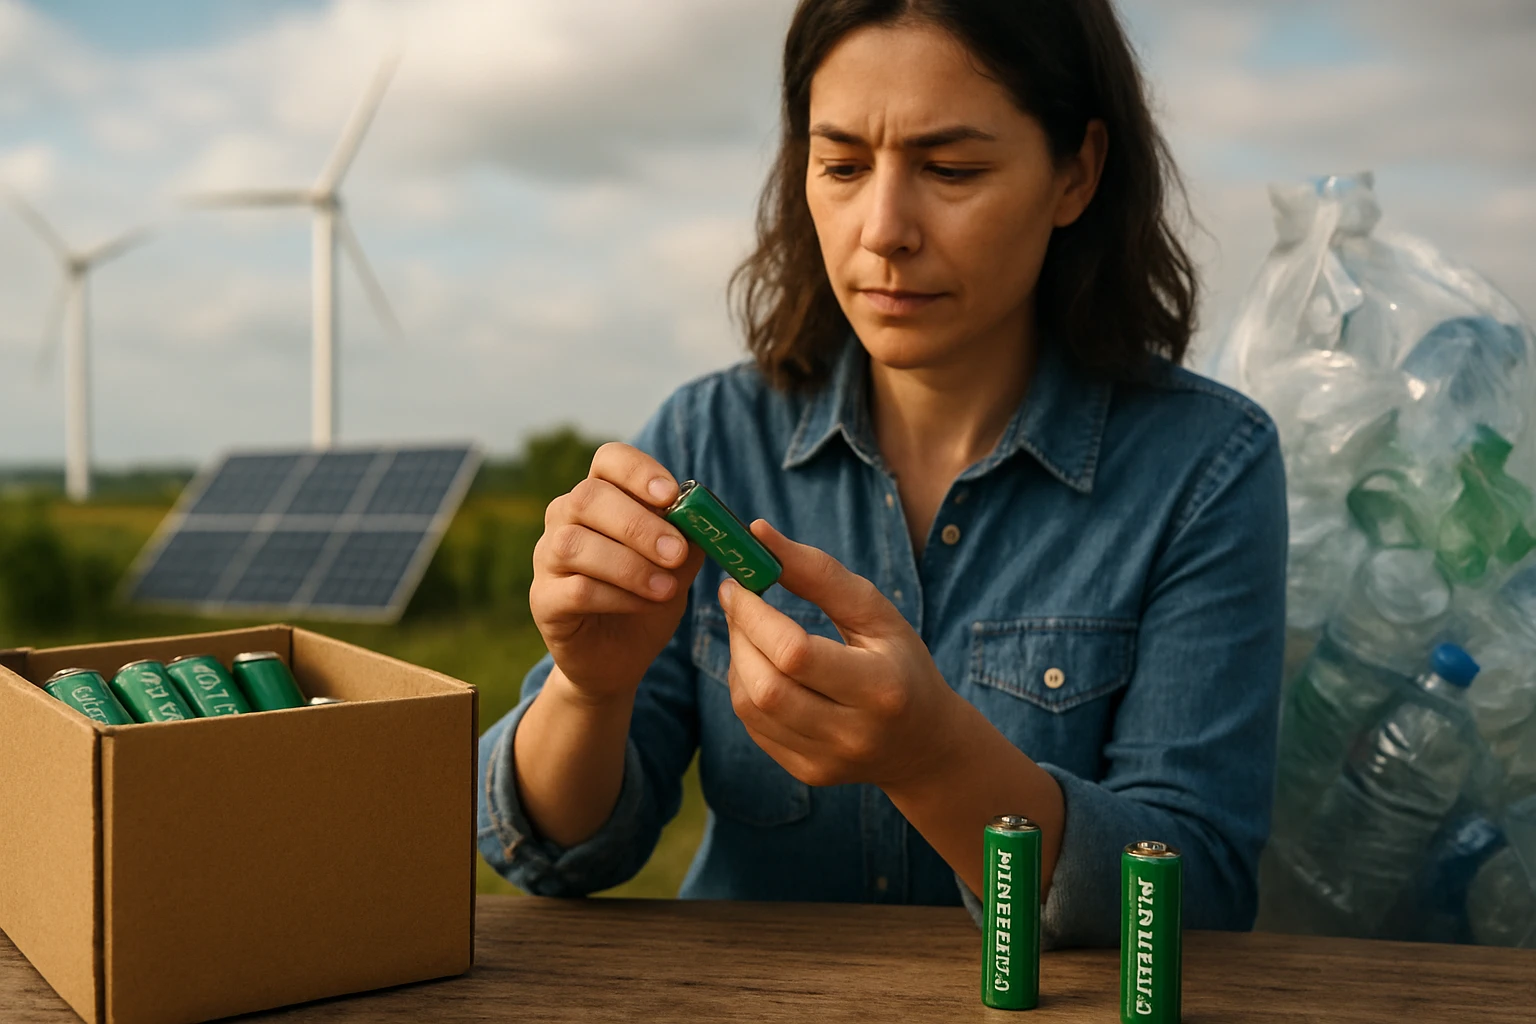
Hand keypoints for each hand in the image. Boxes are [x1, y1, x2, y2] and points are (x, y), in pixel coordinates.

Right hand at [530, 442, 705, 703]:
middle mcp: (565, 517)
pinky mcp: (543, 600)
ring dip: (628, 565)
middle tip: (675, 553)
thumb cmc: (648, 597)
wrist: (620, 657)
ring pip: (575, 544)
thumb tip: (707, 519)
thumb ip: (689, 539)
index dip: (637, 471)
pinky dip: (615, 596)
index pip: (608, 459)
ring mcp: (547, 558)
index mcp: (601, 495)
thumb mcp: (678, 566)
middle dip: (638, 524)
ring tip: (667, 588)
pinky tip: (643, 606)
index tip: (671, 495)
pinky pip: (574, 589)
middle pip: (588, 498)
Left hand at [717, 520, 964, 789]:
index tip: (738, 583)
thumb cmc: (901, 664)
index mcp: (880, 688)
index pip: (796, 654)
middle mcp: (852, 733)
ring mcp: (826, 761)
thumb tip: (759, 534)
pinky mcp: (807, 773)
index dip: (754, 615)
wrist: (923, 745)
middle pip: (766, 686)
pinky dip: (746, 687)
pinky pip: (753, 726)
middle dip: (739, 635)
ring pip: (751, 707)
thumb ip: (820, 573)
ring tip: (750, 631)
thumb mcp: (878, 614)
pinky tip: (762, 666)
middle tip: (737, 601)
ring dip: (737, 658)